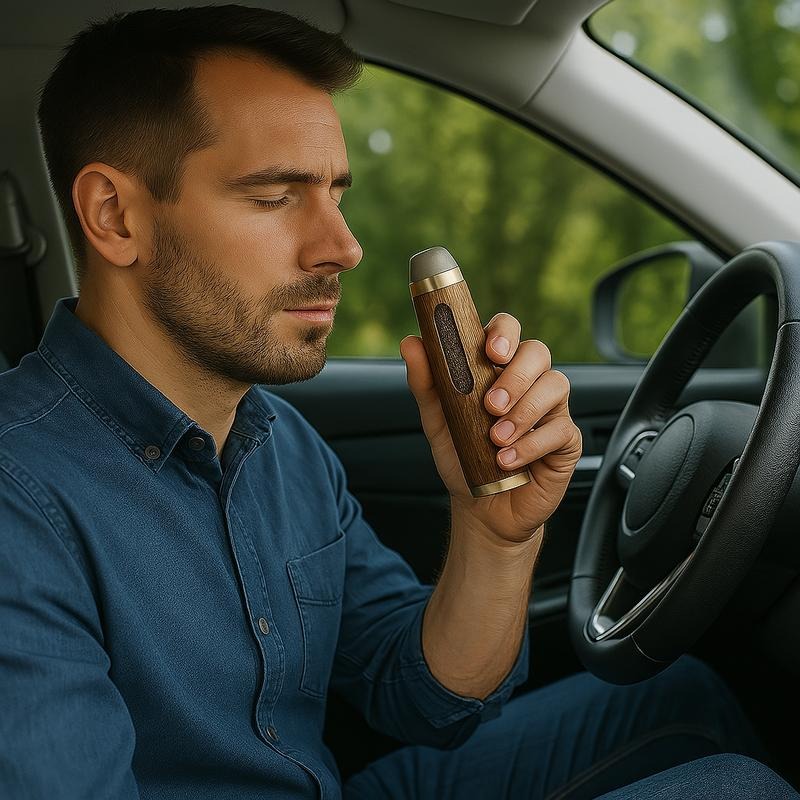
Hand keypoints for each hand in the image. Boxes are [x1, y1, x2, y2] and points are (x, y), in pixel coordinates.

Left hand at [400, 313, 581, 545]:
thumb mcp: (437, 421)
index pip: (507, 331)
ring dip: (523, 411)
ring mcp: (550, 410)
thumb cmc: (464, 458)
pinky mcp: (566, 440)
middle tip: (490, 405)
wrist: (481, 508)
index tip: (490, 351)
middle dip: (515, 375)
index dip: (504, 332)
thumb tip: (410, 343)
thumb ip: (426, 382)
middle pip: (537, 352)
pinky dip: (531, 445)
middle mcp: (528, 383)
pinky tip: (507, 460)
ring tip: (496, 438)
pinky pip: (561, 429)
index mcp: (497, 369)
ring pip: (556, 385)